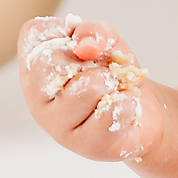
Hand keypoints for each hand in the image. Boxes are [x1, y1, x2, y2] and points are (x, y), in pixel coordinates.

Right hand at [17, 16, 161, 162]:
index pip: (33, 33)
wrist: (145, 114)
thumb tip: (85, 46)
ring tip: (112, 92)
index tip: (82, 49)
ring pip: (88, 87)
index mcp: (33, 68)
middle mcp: (37, 99)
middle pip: (52, 61)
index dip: (66, 32)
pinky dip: (128, 103)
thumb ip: (93, 31)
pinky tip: (123, 110)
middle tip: (100, 73)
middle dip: (90, 60)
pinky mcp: (85, 146)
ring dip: (112, 82)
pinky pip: (112, 112)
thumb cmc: (114, 74)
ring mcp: (57, 126)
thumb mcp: (107, 41)